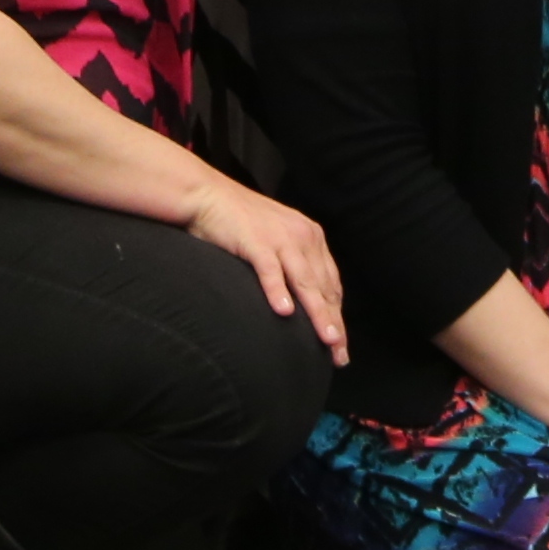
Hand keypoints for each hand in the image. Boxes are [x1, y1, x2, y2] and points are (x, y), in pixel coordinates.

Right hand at [179, 181, 352, 348]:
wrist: (208, 195)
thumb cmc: (240, 224)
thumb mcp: (276, 242)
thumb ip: (292, 266)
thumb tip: (301, 302)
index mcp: (311, 238)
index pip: (331, 283)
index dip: (337, 315)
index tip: (340, 343)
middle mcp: (303, 238)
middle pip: (323, 288)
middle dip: (334, 323)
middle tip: (340, 354)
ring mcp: (281, 239)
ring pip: (305, 282)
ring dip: (317, 313)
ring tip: (327, 339)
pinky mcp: (256, 241)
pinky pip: (270, 270)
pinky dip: (278, 291)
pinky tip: (284, 311)